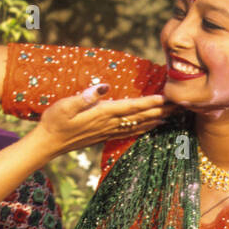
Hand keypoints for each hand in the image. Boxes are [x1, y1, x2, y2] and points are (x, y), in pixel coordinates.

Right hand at [34, 85, 173, 158]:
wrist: (47, 143)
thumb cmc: (53, 121)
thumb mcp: (65, 105)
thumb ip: (86, 96)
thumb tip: (105, 86)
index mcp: (101, 114)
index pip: (131, 107)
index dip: (150, 102)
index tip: (167, 97)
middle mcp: (108, 124)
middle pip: (140, 116)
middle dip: (161, 110)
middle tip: (180, 105)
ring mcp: (107, 131)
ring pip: (138, 125)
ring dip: (156, 119)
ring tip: (173, 115)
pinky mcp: (104, 136)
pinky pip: (130, 131)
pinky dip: (144, 128)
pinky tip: (152, 126)